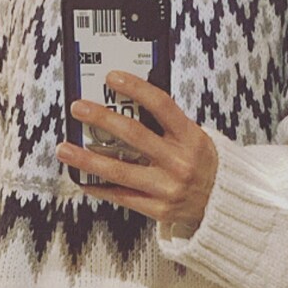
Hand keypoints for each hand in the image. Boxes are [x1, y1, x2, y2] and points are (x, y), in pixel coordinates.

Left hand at [56, 71, 217, 233]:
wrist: (223, 204)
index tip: (111, 77)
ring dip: (87, 159)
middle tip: (78, 109)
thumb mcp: (196, 138)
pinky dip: (99, 188)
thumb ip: (167, 126)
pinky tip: (82, 180)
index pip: (161, 105)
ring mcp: (167, 188)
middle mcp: (179, 162)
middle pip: (134, 136)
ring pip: (120, 171)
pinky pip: (122, 197)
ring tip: (65, 149)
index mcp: (191, 137)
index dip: (136, 88)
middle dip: (102, 119)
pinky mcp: (157, 209)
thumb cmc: (203, 166)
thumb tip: (129, 105)